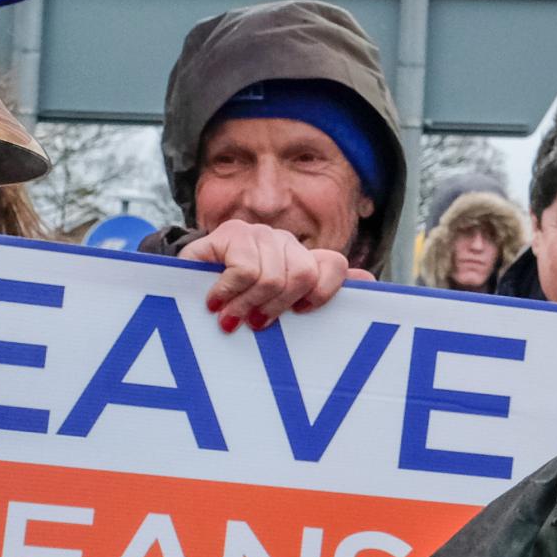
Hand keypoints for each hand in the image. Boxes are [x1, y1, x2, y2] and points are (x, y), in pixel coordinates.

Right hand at [180, 219, 364, 330]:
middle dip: (277, 306)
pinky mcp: (231, 234)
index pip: (334, 265)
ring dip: (247, 305)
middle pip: (303, 275)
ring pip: (272, 276)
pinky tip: (214, 302)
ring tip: (230, 318)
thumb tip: (370, 282)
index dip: (322, 293)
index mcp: (302, 258)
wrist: (186, 286)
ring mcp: (259, 235)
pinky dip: (228, 293)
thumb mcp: (278, 306)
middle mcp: (285, 242)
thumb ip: (320, 293)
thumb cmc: (237, 303)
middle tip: (255, 323)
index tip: (299, 312)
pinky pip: (244, 269)